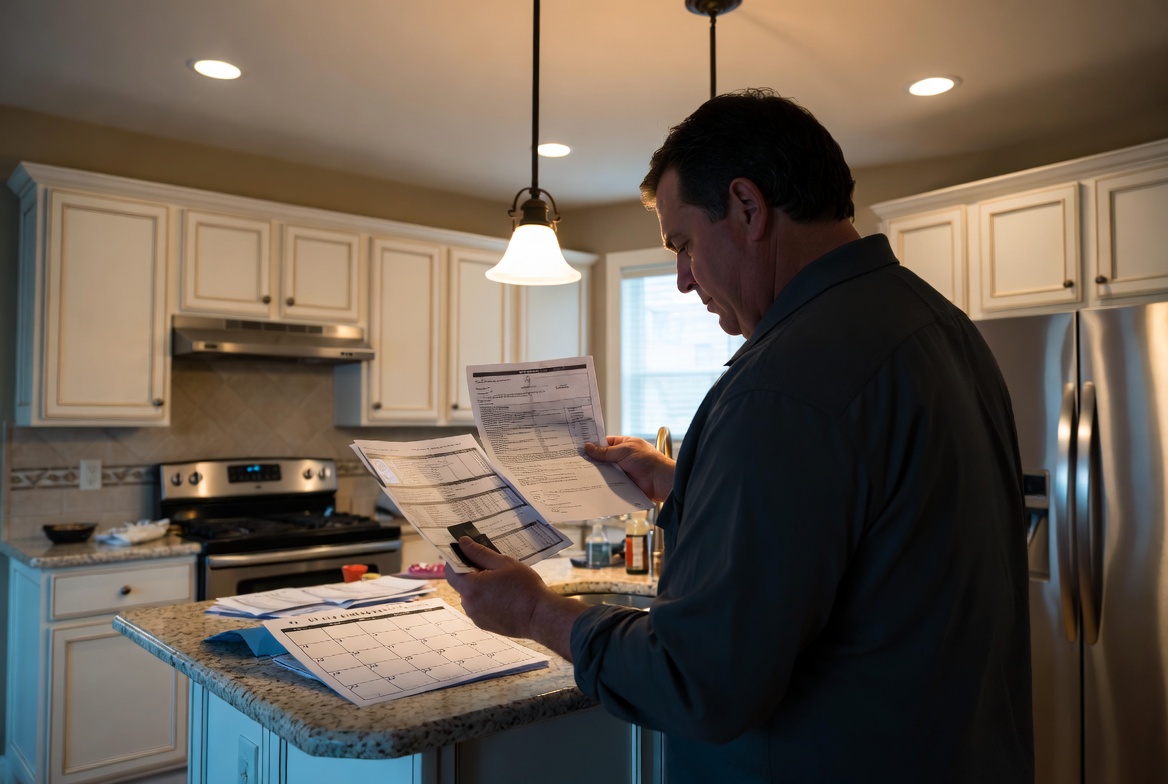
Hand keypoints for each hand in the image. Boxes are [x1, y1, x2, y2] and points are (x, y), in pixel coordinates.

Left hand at [444, 537, 583, 659]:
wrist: (540, 616)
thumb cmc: (525, 587)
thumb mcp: (504, 563)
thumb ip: (480, 553)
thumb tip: (463, 543)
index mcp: (470, 588)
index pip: (450, 570)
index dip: (456, 559)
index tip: (467, 551)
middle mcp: (468, 605)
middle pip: (461, 583)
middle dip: (472, 572)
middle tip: (493, 566)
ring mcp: (476, 617)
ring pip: (471, 595)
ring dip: (480, 586)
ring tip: (502, 582)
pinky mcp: (484, 624)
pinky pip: (479, 606)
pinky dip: (486, 599)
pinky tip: (504, 596)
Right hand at [584, 436, 675, 502]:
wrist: (660, 481)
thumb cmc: (647, 460)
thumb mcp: (624, 451)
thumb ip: (605, 451)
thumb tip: (588, 447)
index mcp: (624, 444)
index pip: (604, 443)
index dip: (593, 444)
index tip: (579, 446)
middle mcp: (622, 457)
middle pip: (602, 458)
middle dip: (591, 460)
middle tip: (574, 461)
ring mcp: (621, 471)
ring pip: (604, 471)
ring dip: (595, 473)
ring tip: (577, 473)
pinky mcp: (622, 484)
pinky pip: (608, 483)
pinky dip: (601, 484)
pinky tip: (589, 484)